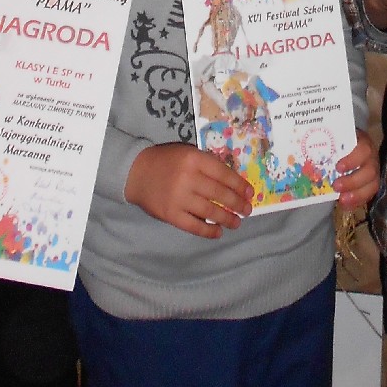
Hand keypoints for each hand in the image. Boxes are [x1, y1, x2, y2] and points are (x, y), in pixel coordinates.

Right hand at [124, 143, 252, 238]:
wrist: (136, 172)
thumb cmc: (167, 161)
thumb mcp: (188, 154)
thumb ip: (208, 165)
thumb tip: (234, 184)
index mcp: (194, 159)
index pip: (223, 173)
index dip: (239, 185)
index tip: (250, 193)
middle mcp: (188, 178)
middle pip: (219, 194)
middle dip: (237, 204)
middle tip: (247, 210)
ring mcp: (179, 198)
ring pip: (210, 211)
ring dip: (226, 219)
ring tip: (236, 223)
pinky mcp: (171, 215)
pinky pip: (194, 226)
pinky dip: (208, 231)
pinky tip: (218, 232)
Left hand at [334, 132, 379, 208]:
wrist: (351, 146)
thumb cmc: (341, 141)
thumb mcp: (336, 137)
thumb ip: (327, 141)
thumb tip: (307, 143)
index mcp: (363, 142)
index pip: (364, 149)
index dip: (352, 160)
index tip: (338, 167)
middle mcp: (372, 157)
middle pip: (370, 171)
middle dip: (352, 181)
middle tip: (336, 186)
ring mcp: (374, 171)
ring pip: (373, 185)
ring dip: (357, 194)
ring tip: (342, 200)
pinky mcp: (372, 183)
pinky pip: (369, 195)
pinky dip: (357, 201)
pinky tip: (345, 206)